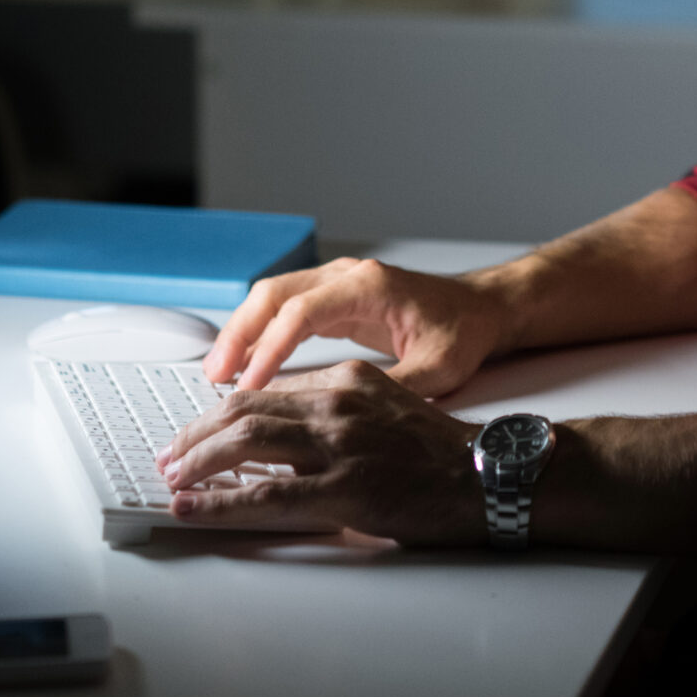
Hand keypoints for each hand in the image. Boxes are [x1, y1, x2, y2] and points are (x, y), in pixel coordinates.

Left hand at [158, 359, 483, 544]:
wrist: (491, 477)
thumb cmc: (441, 453)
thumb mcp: (386, 407)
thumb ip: (336, 412)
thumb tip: (281, 438)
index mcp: (348, 379)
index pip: (266, 389)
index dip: (220, 412)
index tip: (197, 430)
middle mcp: (339, 402)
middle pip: (244, 409)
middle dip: (196, 434)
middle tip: (170, 454)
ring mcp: (341, 444)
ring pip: (245, 441)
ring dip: (197, 461)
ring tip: (173, 477)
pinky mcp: (345, 488)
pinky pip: (266, 493)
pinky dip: (220, 501)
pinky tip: (194, 507)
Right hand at [203, 256, 512, 394]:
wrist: (481, 308)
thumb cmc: (463, 331)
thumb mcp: (438, 369)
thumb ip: (395, 390)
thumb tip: (351, 420)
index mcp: (370, 286)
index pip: (303, 312)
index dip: (270, 348)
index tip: (249, 384)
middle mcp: (347, 276)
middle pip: (273, 294)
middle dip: (239, 334)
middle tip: (214, 377)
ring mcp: (338, 283)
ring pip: (272, 297)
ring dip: (242, 332)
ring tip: (217, 374)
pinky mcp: (334, 298)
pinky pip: (285, 309)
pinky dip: (260, 333)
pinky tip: (245, 364)